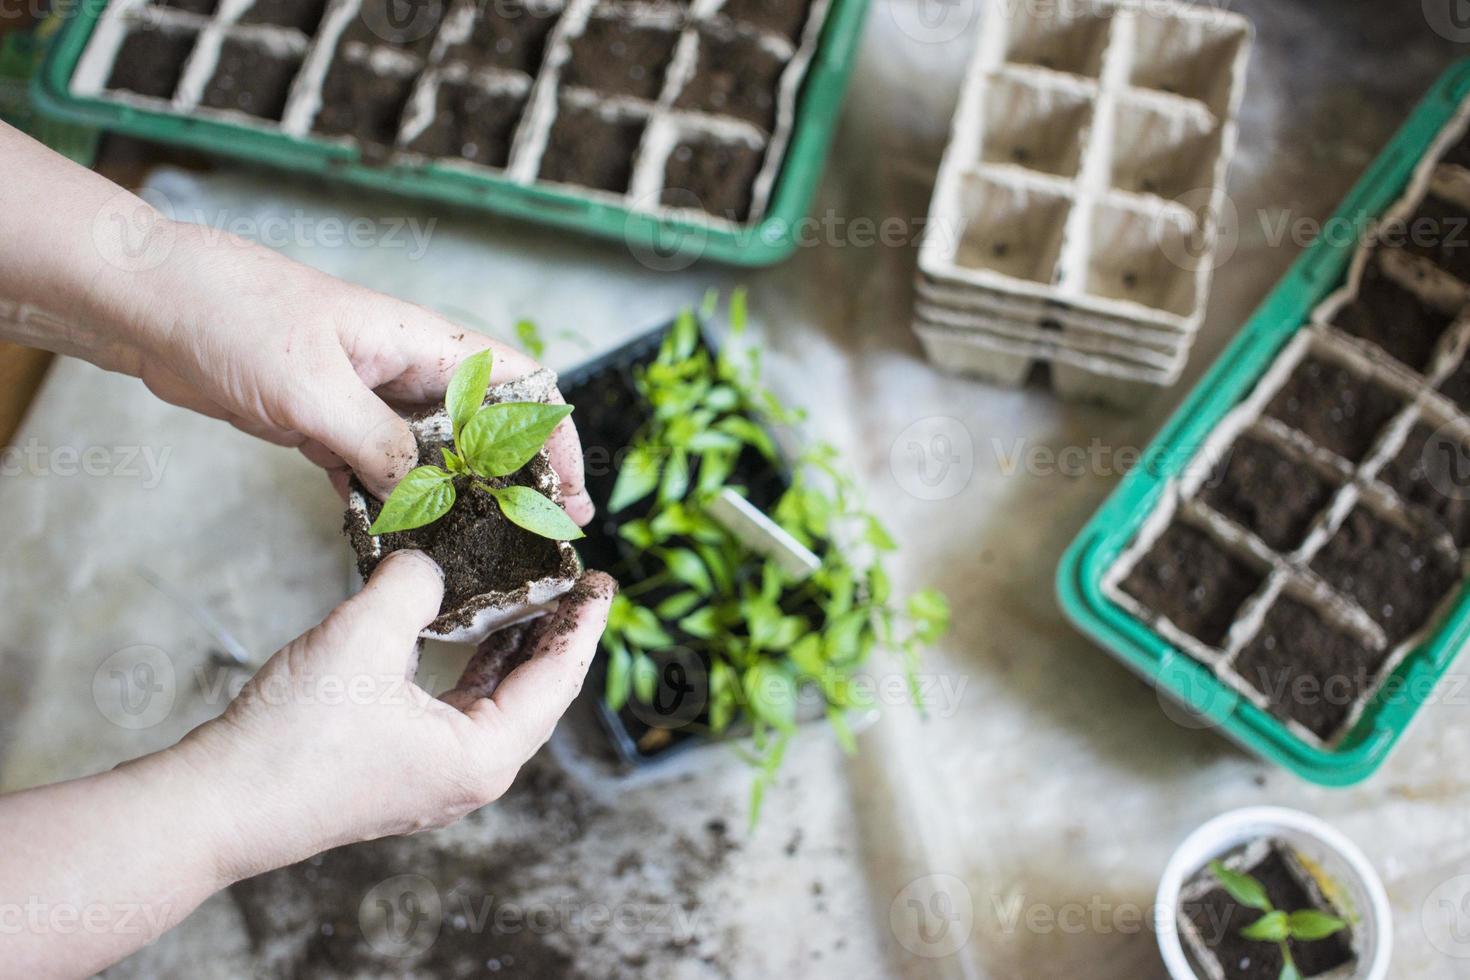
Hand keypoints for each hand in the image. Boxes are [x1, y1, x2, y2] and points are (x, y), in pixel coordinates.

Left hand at [95, 222, 592, 515]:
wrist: (153, 304)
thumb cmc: (236, 317)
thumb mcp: (314, 390)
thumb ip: (380, 446)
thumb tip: (432, 499)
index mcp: (421, 343)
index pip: (519, 386)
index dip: (554, 437)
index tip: (568, 492)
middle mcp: (404, 371)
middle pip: (483, 429)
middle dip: (511, 480)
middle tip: (532, 535)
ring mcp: (366, 399)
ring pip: (429, 457)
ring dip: (447, 500)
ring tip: (470, 551)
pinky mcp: (327, 424)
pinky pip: (374, 471)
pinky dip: (386, 505)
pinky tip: (391, 541)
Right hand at [174, 551, 615, 880]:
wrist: (218, 804)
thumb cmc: (295, 736)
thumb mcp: (365, 636)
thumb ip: (414, 585)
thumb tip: (429, 562)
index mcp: (484, 756)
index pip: (558, 680)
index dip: (582, 624)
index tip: (601, 581)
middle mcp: (470, 774)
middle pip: (536, 692)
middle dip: (552, 633)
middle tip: (569, 581)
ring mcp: (435, 775)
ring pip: (495, 700)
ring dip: (510, 647)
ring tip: (526, 595)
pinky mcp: (400, 767)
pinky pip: (456, 708)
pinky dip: (468, 665)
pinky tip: (461, 629)